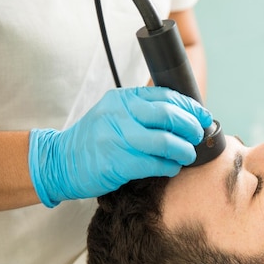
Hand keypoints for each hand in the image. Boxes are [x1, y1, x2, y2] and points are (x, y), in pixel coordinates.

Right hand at [29, 86, 211, 206]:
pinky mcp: (117, 162)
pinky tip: (172, 168)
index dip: (190, 107)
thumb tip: (184, 118)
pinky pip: (155, 163)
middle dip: (191, 127)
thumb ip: (143, 112)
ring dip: (184, 150)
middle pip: (169, 115)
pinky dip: (170, 167)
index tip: (204, 117)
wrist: (59, 161)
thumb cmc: (95, 140)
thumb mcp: (116, 115)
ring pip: (165, 141)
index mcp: (123, 99)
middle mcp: (120, 114)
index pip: (165, 96)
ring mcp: (117, 137)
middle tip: (198, 137)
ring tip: (187, 155)